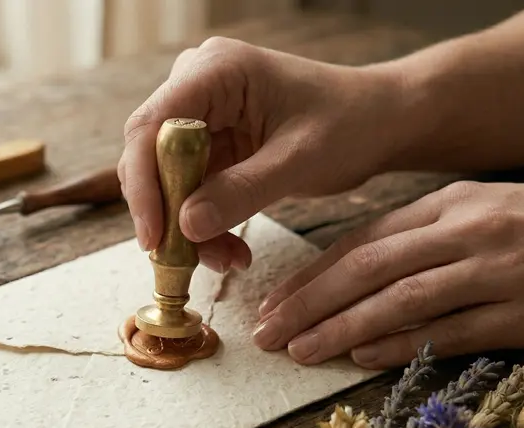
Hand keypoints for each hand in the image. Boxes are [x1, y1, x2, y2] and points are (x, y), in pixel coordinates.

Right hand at [118, 36, 406, 272]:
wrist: (379, 122)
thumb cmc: (350, 123)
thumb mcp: (299, 160)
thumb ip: (241, 191)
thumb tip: (185, 226)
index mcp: (216, 70)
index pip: (151, 126)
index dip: (143, 183)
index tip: (155, 236)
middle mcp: (197, 86)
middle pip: (150, 156)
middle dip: (168, 213)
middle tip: (188, 262)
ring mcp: (201, 115)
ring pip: (167, 181)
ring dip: (188, 227)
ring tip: (228, 259)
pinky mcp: (211, 144)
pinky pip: (189, 191)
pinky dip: (204, 225)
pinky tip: (231, 249)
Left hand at [254, 180, 523, 368]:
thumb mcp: (494, 210)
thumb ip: (431, 236)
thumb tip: (366, 270)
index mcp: (454, 203)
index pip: (365, 240)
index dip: (313, 273)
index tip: (275, 300)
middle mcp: (467, 231)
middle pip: (367, 268)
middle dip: (308, 301)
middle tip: (266, 331)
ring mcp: (495, 271)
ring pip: (398, 300)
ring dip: (339, 326)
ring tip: (298, 351)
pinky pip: (449, 330)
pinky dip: (401, 343)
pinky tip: (361, 356)